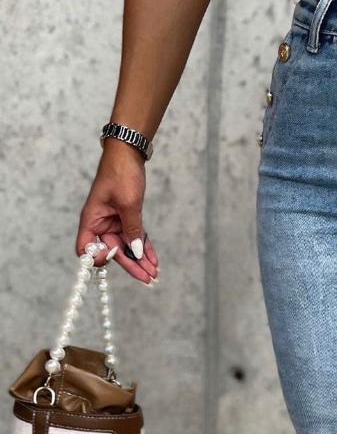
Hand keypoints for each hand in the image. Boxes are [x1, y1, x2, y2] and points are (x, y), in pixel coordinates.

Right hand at [76, 141, 159, 284]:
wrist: (128, 154)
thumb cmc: (121, 174)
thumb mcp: (128, 204)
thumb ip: (132, 230)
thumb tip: (136, 252)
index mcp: (92, 220)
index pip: (86, 248)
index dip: (98, 258)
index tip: (114, 259)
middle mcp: (101, 224)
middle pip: (113, 252)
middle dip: (131, 265)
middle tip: (147, 279)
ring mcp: (114, 222)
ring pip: (127, 247)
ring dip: (140, 261)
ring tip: (154, 274)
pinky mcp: (126, 219)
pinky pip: (135, 238)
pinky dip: (144, 248)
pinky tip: (154, 261)